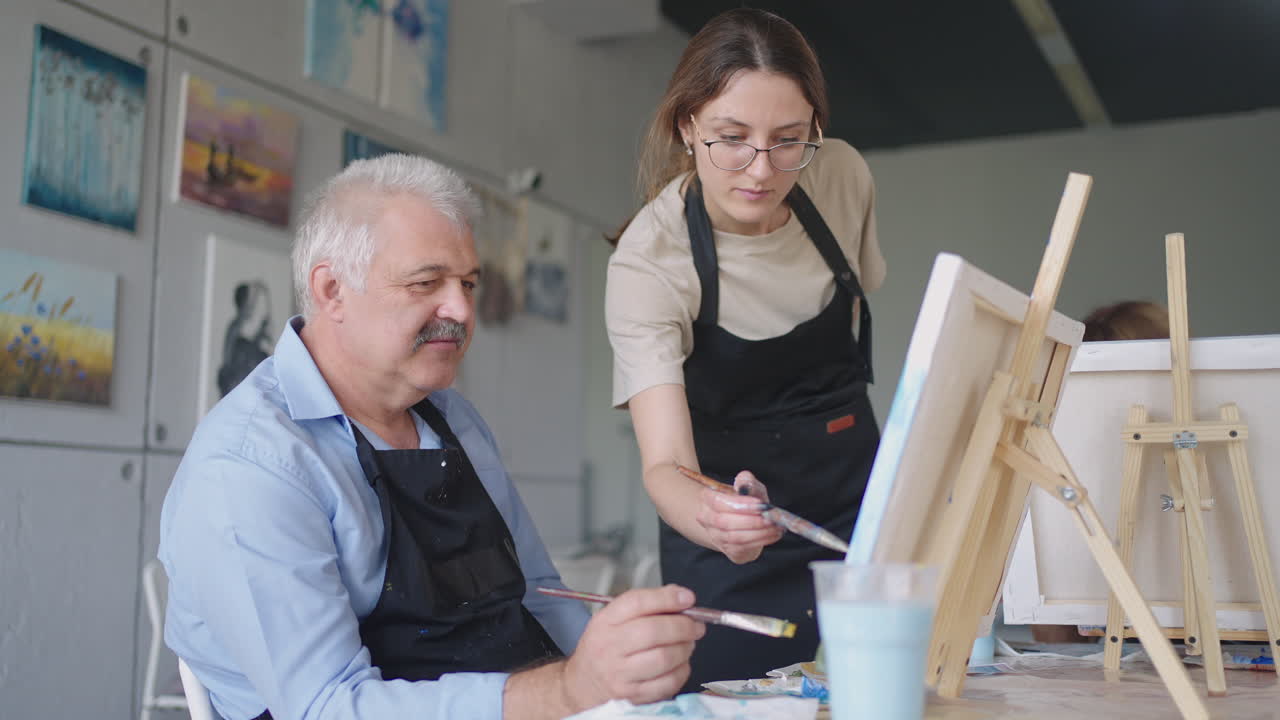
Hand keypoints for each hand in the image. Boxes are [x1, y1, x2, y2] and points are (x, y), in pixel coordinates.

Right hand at [561, 585, 704, 709]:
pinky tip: (679, 664)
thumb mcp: (613, 619)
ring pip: (664, 658)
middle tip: (695, 626)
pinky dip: (682, 671)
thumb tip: (680, 597)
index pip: (637, 602)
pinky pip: (668, 683)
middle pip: (654, 631)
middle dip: (684, 626)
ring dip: (685, 648)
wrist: (582, 685)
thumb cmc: (603, 649)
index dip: (667, 598)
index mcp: (605, 622)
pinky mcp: (633, 696)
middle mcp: (609, 647)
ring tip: (687, 644)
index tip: (688, 598)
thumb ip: (645, 605)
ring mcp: (620, 674)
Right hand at [697, 470, 784, 563]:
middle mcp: (706, 519)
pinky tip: (773, 534)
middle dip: (752, 521)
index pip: (719, 503)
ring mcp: (716, 537)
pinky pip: (743, 548)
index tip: (761, 504)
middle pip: (725, 522)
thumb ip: (747, 481)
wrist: (740, 520)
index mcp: (707, 499)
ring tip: (776, 527)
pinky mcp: (729, 550)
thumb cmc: (743, 500)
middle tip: (771, 518)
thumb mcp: (747, 486)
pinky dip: (761, 541)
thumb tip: (744, 484)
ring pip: (735, 537)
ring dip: (759, 533)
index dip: (741, 505)